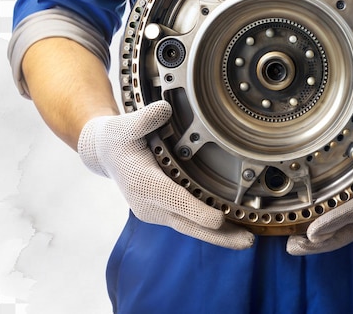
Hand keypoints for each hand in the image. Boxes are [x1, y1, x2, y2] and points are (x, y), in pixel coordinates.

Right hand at [78, 100, 254, 249]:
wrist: (106, 154)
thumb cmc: (118, 138)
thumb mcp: (126, 124)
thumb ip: (145, 118)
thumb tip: (165, 110)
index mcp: (143, 182)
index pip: (174, 199)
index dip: (196, 210)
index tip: (217, 219)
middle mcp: (149, 203)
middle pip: (187, 223)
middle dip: (217, 235)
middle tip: (247, 242)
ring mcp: (156, 211)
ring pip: (190, 226)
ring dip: (218, 235)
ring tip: (246, 240)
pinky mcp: (162, 211)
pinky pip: (188, 222)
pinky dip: (209, 228)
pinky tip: (231, 229)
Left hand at [287, 123, 352, 254]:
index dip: (334, 220)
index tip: (312, 231)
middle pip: (346, 231)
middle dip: (320, 241)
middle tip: (292, 247)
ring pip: (343, 233)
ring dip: (320, 241)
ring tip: (293, 246)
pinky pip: (345, 227)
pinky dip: (327, 231)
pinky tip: (309, 233)